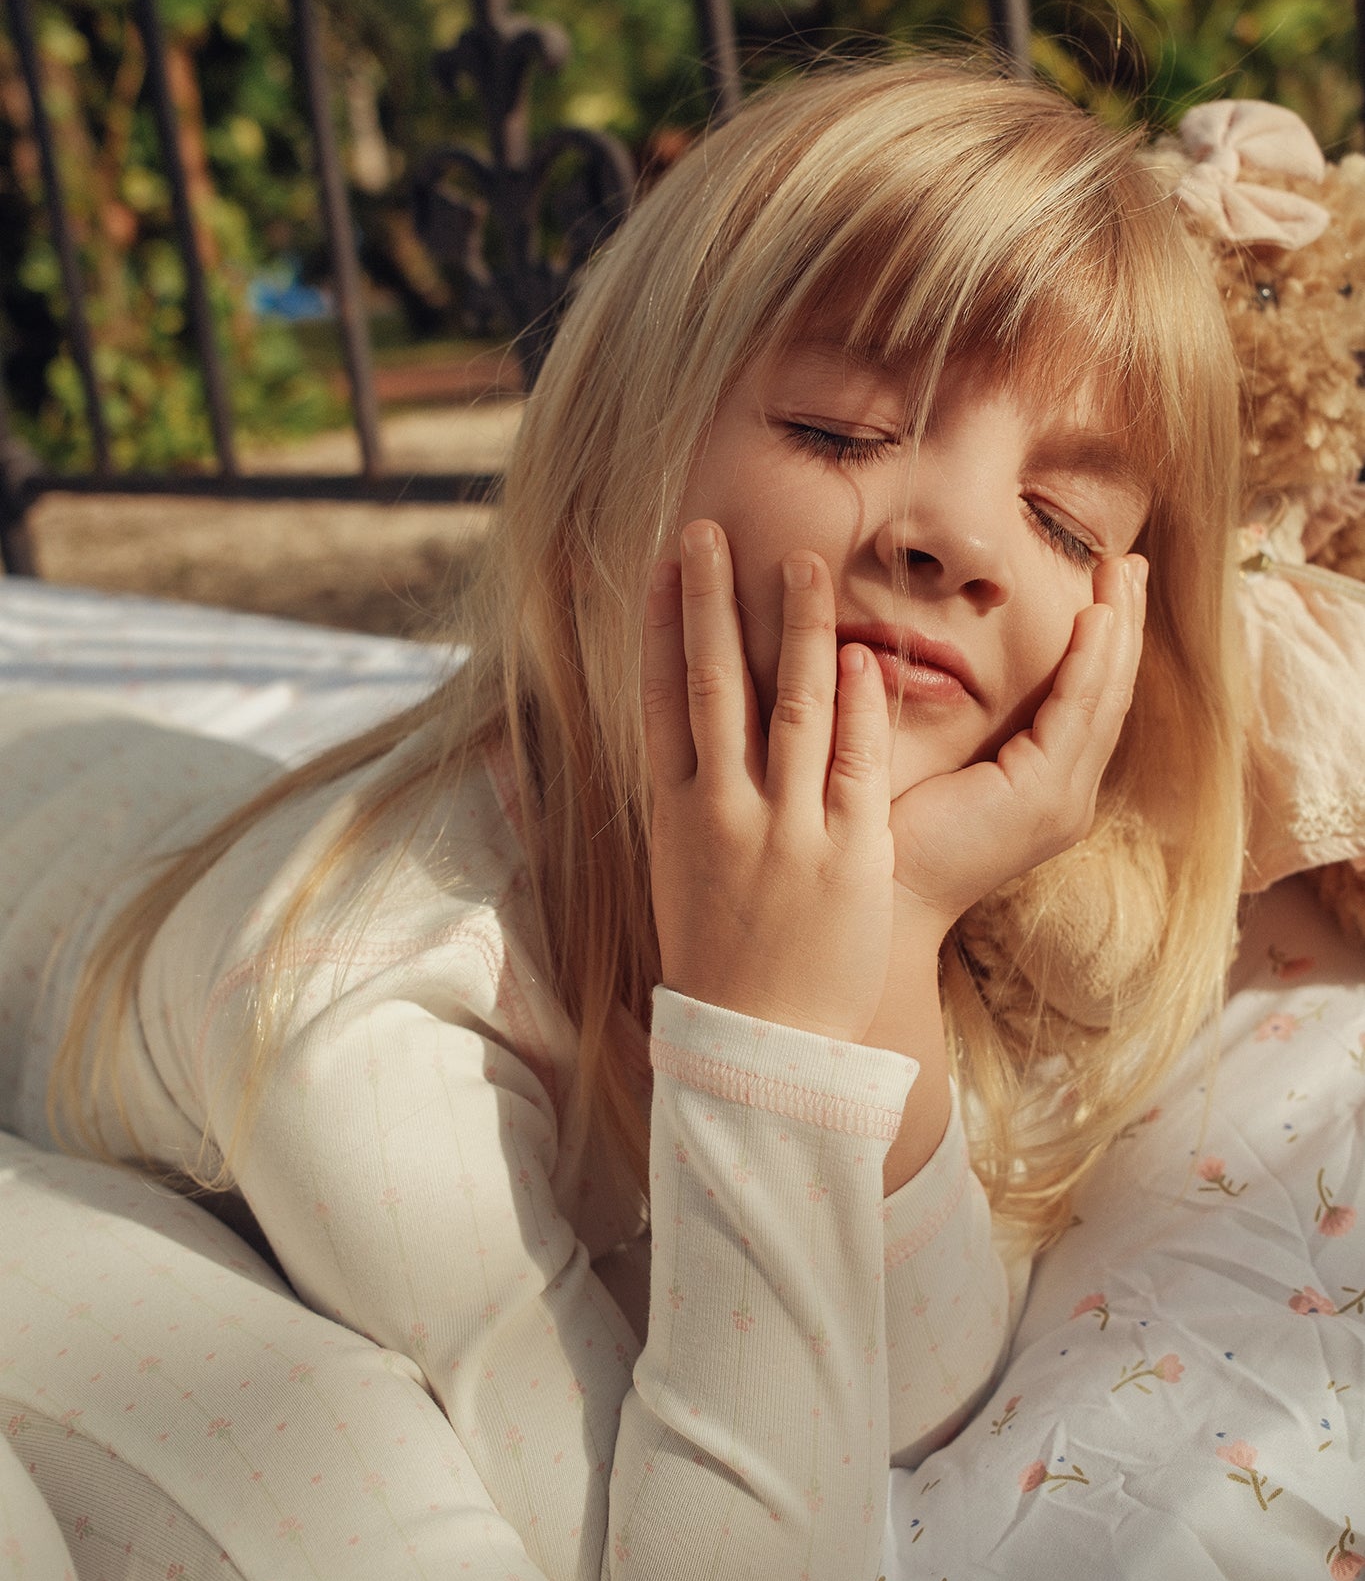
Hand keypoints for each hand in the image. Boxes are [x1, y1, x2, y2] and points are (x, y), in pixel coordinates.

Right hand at [642, 519, 896, 1043]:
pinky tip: (860, 654)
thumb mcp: (686, 873)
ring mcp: (785, 832)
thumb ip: (695, 799)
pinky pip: (853, 765)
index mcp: (674, 815)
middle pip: (710, 686)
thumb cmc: (722, 960)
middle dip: (709, 602)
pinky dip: (856, 707)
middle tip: (712, 532)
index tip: (662, 562)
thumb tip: (696, 731)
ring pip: (787, 709)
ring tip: (802, 564)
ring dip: (795, 629)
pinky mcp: (848, 856)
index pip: (659, 698)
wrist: (758, 1048)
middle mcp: (722, 812)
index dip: (657, 624)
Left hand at [884, 553, 1147, 947]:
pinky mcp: (1040, 799)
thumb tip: (920, 655)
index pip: (1083, 701)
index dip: (1099, 642)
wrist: (870, 897)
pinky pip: (1075, 714)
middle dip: (1123, 625)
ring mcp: (1059, 801)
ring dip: (1117, 632)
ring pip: (1102, 698)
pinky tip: (1098, 618)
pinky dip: (1090, 663)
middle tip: (1131, 561)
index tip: (1103, 582)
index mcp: (1040, 788)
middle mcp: (1063, 796)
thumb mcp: (925, 759)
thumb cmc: (881, 829)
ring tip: (1123, 571)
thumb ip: (946, 715)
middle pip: (1107, 693)